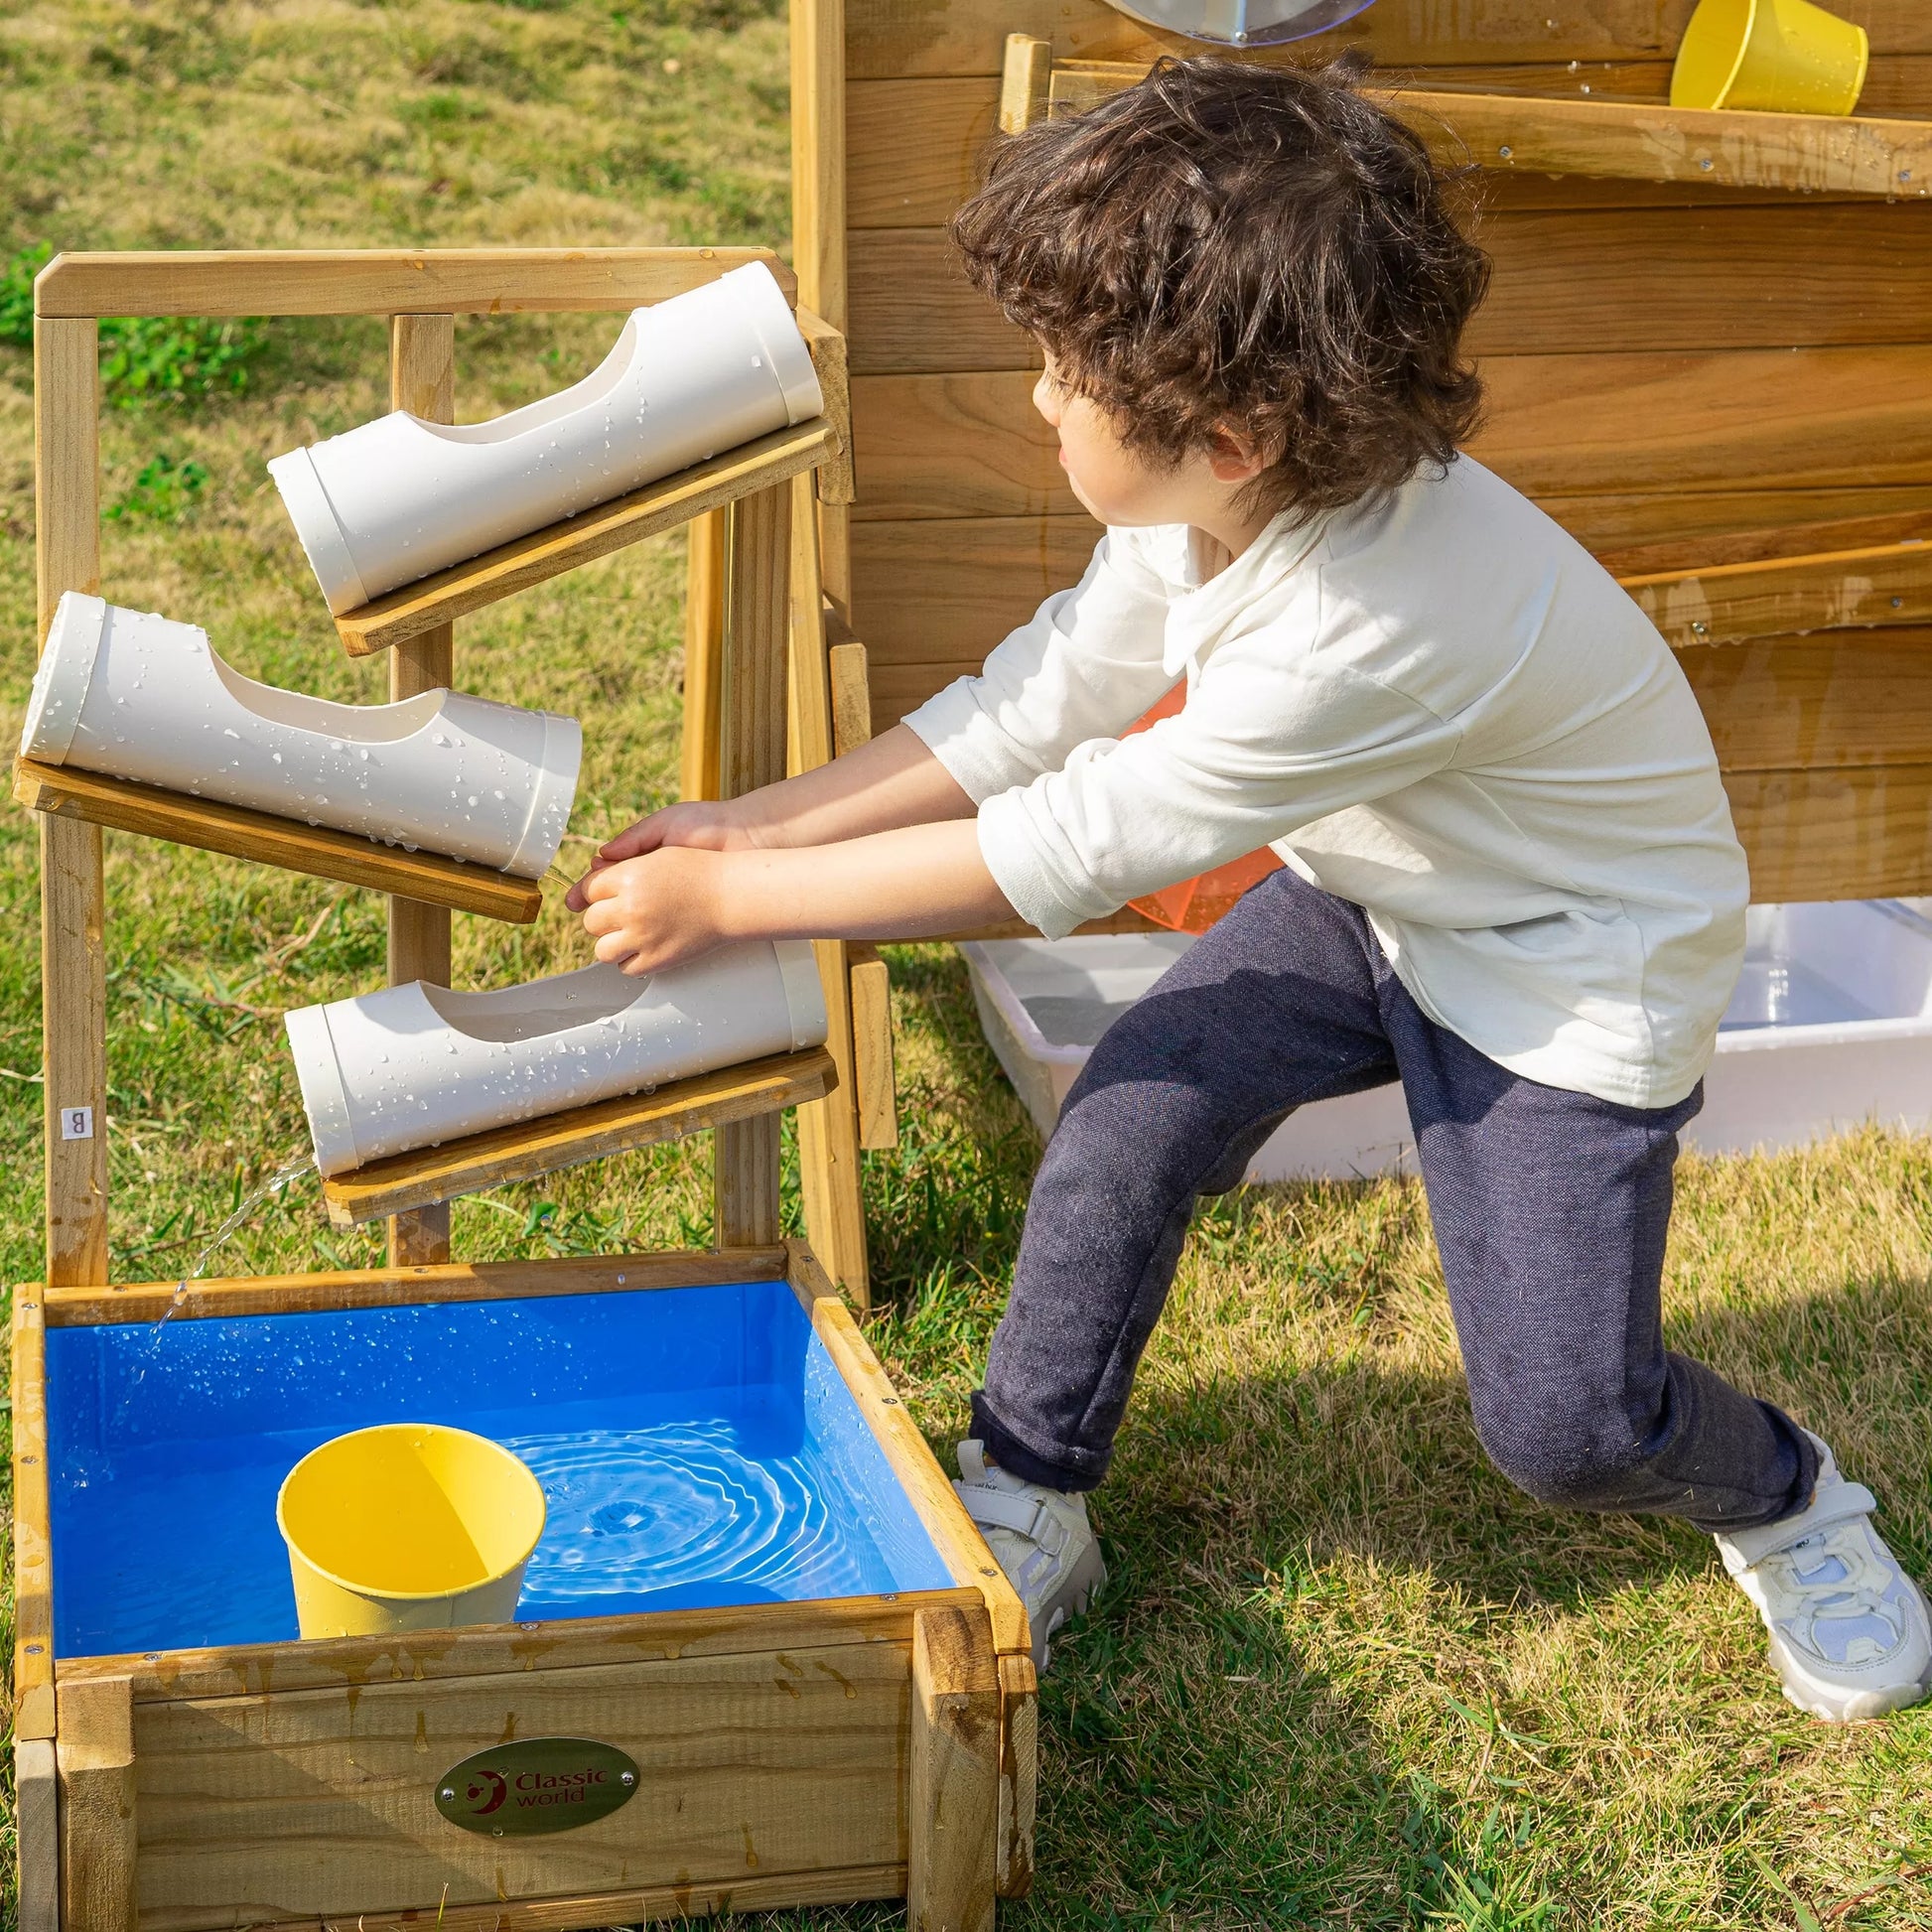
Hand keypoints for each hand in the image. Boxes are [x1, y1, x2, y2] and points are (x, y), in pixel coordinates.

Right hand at [565, 799, 757, 912]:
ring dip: (617, 921)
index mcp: (642, 859)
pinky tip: (636, 932)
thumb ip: (633, 839)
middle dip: (598, 907)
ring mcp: (666, 899)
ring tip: (608, 923)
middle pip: (612, 902)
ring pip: (631, 916)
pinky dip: (643, 930)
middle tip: (588, 911)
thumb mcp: (664, 824)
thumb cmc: (705, 824)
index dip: (587, 891)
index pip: (604, 879)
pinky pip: (657, 924)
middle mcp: (650, 881)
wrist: (744, 836)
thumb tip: (601, 856)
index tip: (574, 901)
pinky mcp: (684, 911)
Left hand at [577, 846, 738, 975]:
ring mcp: (643, 937)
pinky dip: (630, 960)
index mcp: (630, 877)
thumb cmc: (701, 871)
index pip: (588, 889)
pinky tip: (643, 946)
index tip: (599, 895)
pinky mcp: (656, 960)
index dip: (593, 892)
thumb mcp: (660, 852)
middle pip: (591, 920)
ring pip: (602, 949)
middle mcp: (632, 908)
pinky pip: (625, 968)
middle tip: (619, 913)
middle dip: (602, 917)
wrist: (731, 897)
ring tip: (628, 933)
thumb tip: (594, 869)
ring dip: (611, 942)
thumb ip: (623, 860)